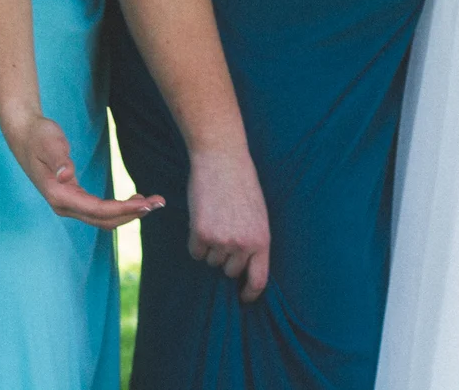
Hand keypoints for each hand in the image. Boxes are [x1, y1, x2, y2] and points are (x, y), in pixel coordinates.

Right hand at [3, 112, 165, 229]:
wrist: (24, 134)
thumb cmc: (38, 135)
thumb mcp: (49, 143)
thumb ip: (58, 159)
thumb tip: (66, 175)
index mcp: (59, 196)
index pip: (98, 210)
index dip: (123, 209)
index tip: (147, 203)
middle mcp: (63, 205)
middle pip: (103, 220)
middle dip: (132, 214)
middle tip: (159, 202)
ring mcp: (67, 204)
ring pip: (102, 219)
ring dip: (128, 213)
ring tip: (153, 202)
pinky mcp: (72, 198)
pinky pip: (98, 211)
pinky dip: (119, 209)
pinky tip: (135, 201)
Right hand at [186, 145, 271, 301]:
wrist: (222, 160)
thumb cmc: (243, 186)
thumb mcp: (259, 215)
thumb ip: (254, 242)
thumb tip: (244, 269)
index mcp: (262, 240)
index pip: (258, 280)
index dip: (250, 293)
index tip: (243, 298)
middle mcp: (243, 245)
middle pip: (229, 271)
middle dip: (226, 258)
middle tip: (226, 231)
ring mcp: (221, 241)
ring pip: (211, 261)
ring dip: (211, 247)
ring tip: (217, 219)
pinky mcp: (200, 234)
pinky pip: (195, 252)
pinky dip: (196, 241)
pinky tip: (203, 220)